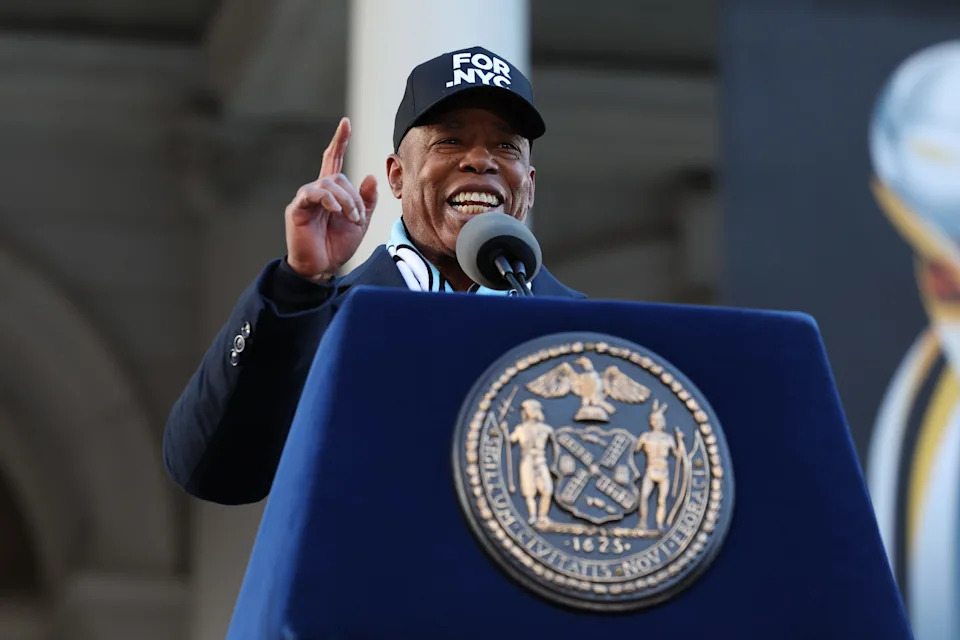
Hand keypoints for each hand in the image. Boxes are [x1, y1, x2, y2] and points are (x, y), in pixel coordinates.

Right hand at [284, 117, 378, 280]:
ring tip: (350, 219)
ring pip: (328, 184)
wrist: (322, 267)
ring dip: (345, 201)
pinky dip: (328, 200)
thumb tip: (370, 176)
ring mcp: (305, 199)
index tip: (346, 122)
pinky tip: (335, 211)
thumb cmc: (338, 245)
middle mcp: (317, 191)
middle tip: (358, 217)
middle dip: (354, 196)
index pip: (334, 160)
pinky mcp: (297, 208)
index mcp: (332, 192)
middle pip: (338, 176)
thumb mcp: (360, 222)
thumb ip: (366, 200)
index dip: (340, 141)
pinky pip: (312, 194)